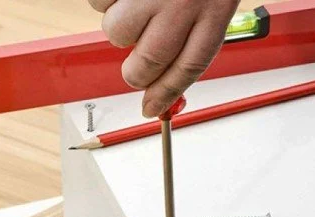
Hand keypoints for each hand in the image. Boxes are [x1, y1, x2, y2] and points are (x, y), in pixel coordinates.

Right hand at [89, 0, 239, 116]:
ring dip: (120, 27)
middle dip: (136, 73)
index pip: (189, 67)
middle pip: (148, 61)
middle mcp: (184, 0)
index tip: (151, 109)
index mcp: (215, 8)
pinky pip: (99, 3)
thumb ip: (194, 35)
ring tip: (136, 5)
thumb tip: (159, 89)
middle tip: (135, 67)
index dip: (166, 94)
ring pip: (117, 33)